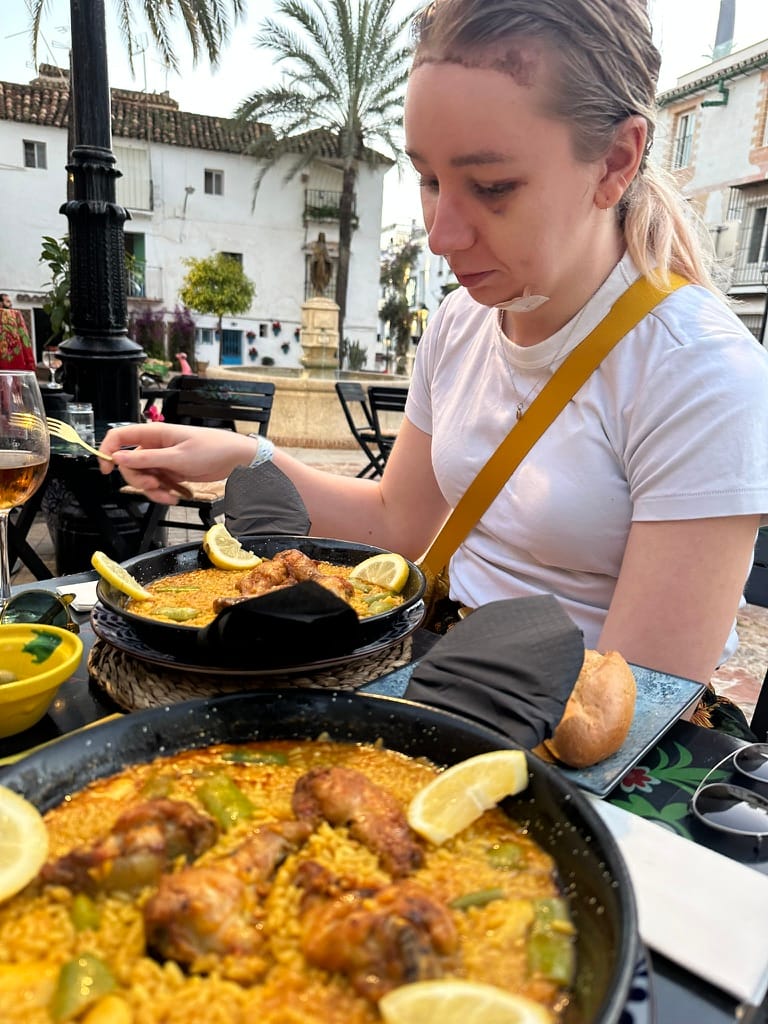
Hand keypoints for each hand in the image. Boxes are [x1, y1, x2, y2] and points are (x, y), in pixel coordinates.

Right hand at [99, 423, 257, 503]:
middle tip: (153, 486)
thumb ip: (146, 458)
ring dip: (152, 490)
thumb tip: (118, 456)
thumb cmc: (212, 449)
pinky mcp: (171, 472)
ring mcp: (162, 460)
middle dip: (137, 479)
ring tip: (168, 495)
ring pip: (143, 478)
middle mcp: (155, 446)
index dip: (107, 450)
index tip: (106, 468)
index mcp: (154, 434)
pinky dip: (162, 493)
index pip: (119, 436)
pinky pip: (157, 485)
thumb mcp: (177, 457)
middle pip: (129, 464)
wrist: (234, 459)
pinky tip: (174, 497)